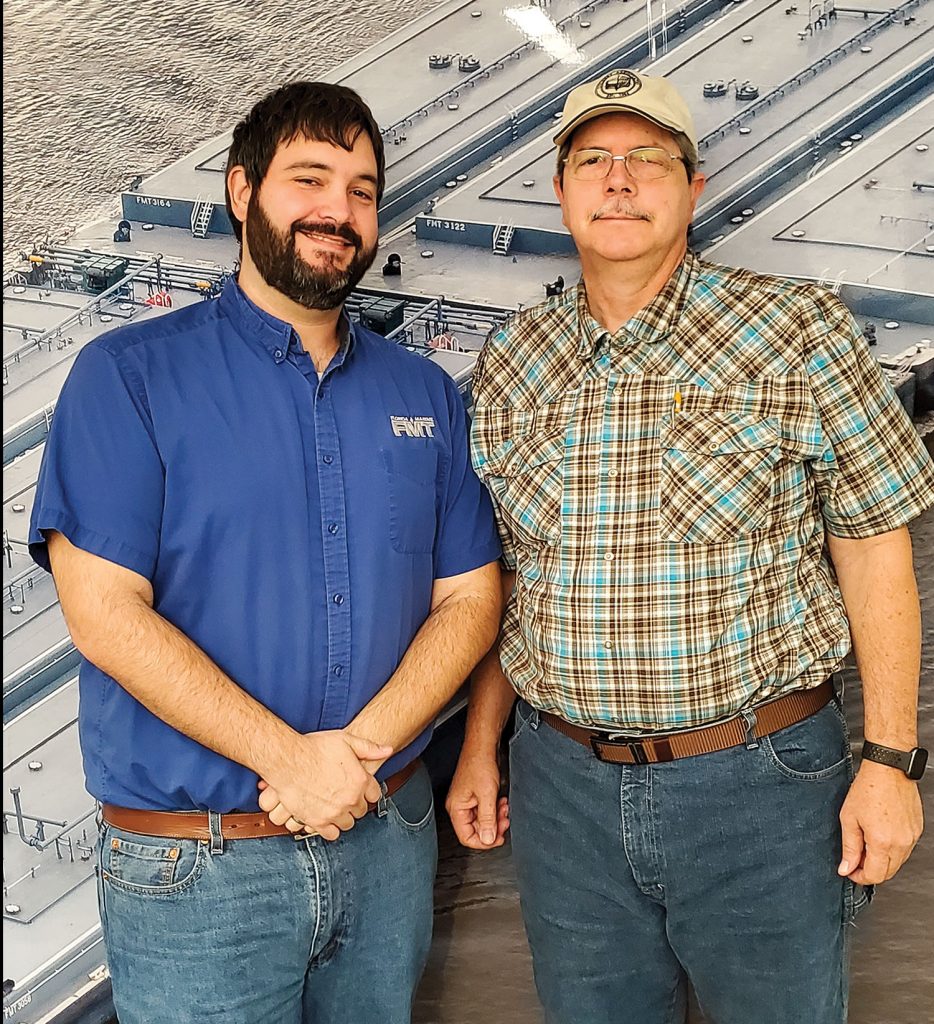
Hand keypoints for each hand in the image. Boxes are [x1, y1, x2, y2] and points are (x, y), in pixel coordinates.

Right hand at [258, 729, 391, 840]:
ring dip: (343, 816)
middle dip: (354, 803)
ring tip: (334, 806)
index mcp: (360, 780)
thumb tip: (387, 750)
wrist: (287, 760)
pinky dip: (330, 828)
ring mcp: (334, 812)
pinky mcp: (317, 822)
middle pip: (360, 810)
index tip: (360, 789)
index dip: (366, 791)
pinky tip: (325, 817)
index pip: (374, 795)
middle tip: (344, 796)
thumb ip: (369, 747)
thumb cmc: (314, 748)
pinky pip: (331, 834)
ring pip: (347, 823)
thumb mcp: (345, 740)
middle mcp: (350, 799)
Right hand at [446, 748, 508, 849]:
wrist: (483, 746)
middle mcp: (458, 806)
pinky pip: (485, 810)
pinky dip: (495, 810)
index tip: (498, 839)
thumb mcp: (487, 795)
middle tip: (505, 821)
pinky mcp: (475, 796)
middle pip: (476, 830)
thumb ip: (487, 819)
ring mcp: (467, 801)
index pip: (467, 837)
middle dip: (493, 827)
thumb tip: (487, 839)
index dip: (484, 842)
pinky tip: (501, 803)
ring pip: (482, 820)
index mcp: (456, 808)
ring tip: (504, 809)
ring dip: (496, 818)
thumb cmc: (480, 764)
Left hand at [838, 759, 923, 883]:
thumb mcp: (849, 818)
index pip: (874, 876)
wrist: (888, 770)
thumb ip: (849, 847)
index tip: (850, 870)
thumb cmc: (868, 789)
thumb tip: (846, 868)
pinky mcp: (917, 830)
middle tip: (856, 859)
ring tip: (867, 843)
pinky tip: (880, 835)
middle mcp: (901, 843)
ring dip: (881, 861)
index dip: (859, 877)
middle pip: (888, 873)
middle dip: (870, 871)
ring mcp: (912, 837)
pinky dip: (892, 850)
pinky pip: (905, 849)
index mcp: (882, 842)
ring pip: (897, 863)